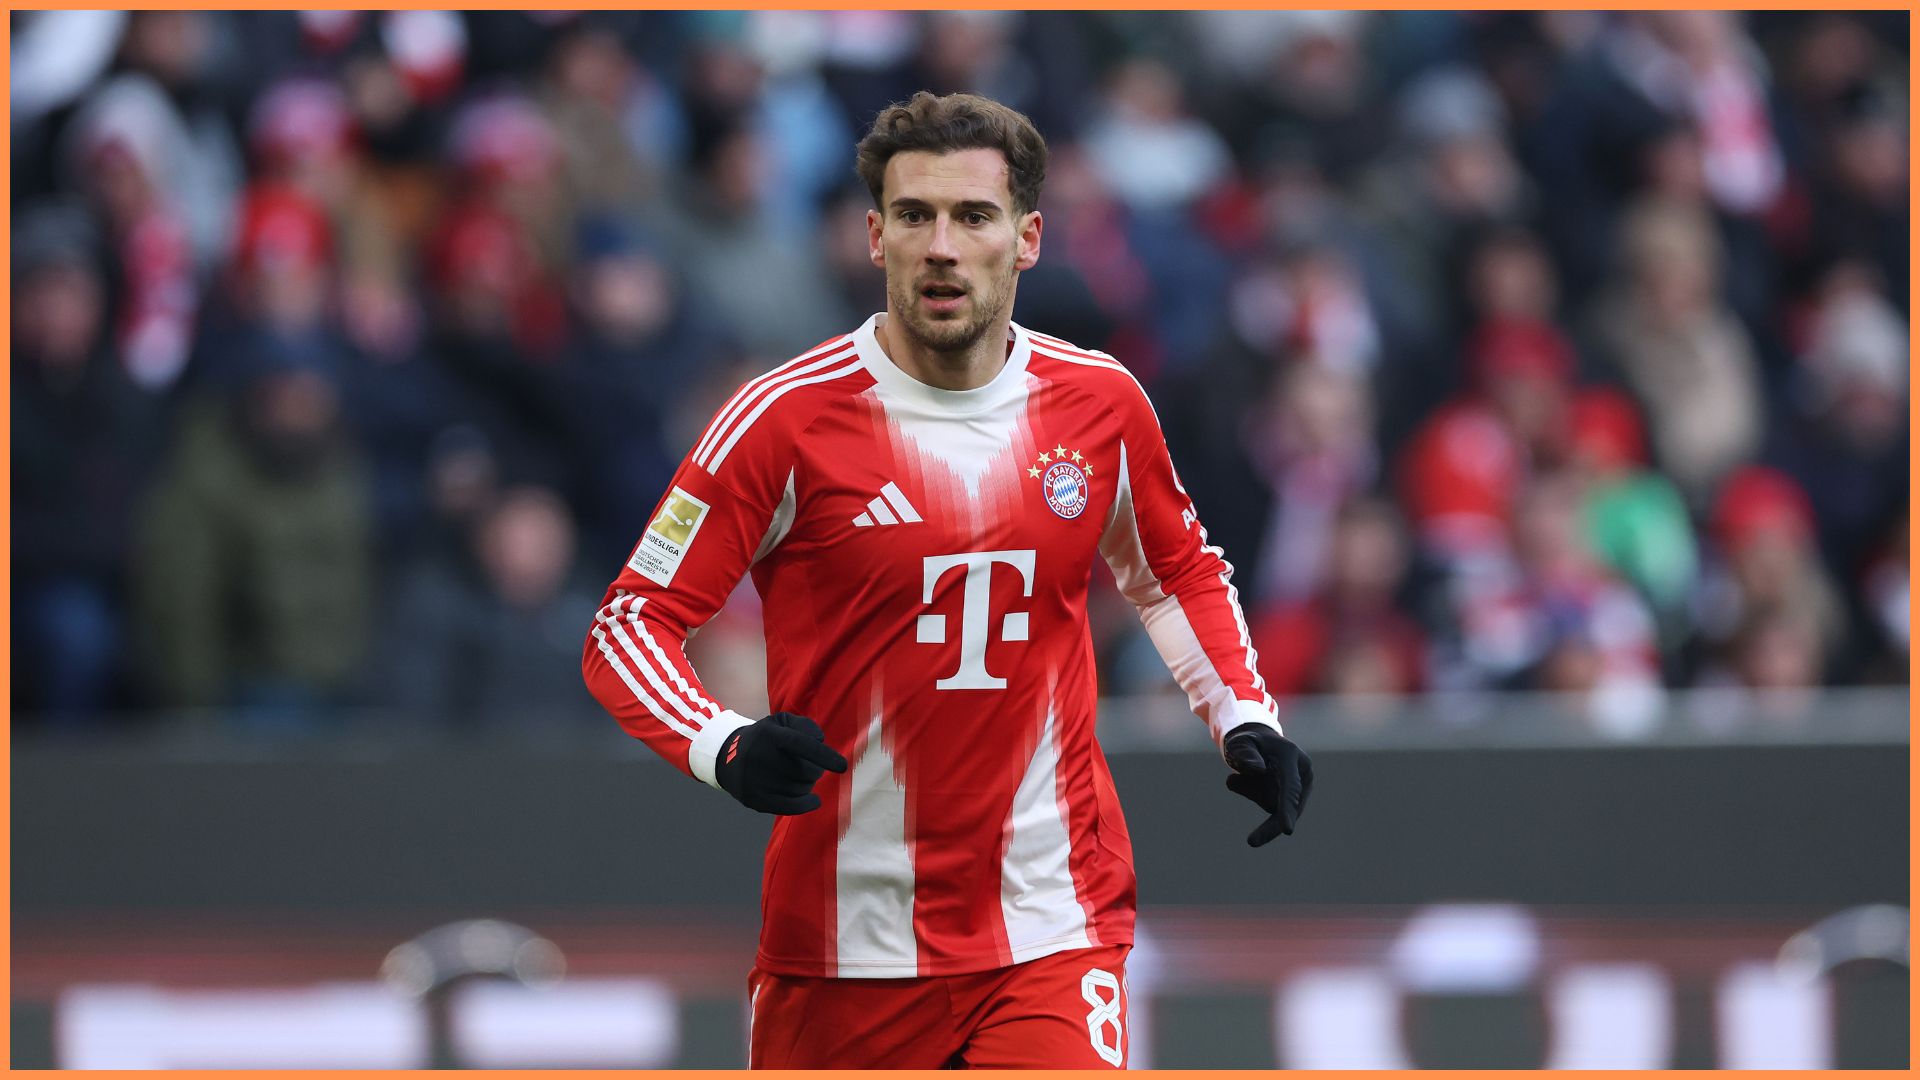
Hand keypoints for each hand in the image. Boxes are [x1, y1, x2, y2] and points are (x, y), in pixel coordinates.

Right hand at [715, 712, 848, 813]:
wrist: (727, 757)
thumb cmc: (765, 738)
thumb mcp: (781, 723)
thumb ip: (805, 725)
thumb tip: (820, 740)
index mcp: (769, 734)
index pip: (799, 743)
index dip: (823, 755)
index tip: (842, 766)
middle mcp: (759, 756)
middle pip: (804, 771)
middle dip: (816, 771)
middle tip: (814, 768)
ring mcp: (754, 780)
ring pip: (798, 789)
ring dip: (808, 785)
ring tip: (803, 777)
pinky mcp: (753, 798)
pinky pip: (787, 806)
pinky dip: (805, 804)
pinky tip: (814, 800)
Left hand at [1222, 723, 1313, 846]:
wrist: (1258, 744)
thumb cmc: (1249, 741)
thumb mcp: (1241, 741)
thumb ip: (1245, 753)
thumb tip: (1257, 770)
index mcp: (1293, 757)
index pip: (1291, 786)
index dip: (1288, 808)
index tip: (1287, 830)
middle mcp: (1302, 775)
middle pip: (1289, 807)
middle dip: (1271, 826)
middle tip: (1251, 842)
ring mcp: (1298, 789)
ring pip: (1272, 806)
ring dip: (1250, 790)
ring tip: (1241, 770)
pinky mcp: (1289, 799)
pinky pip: (1267, 805)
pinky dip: (1250, 792)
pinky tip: (1243, 778)